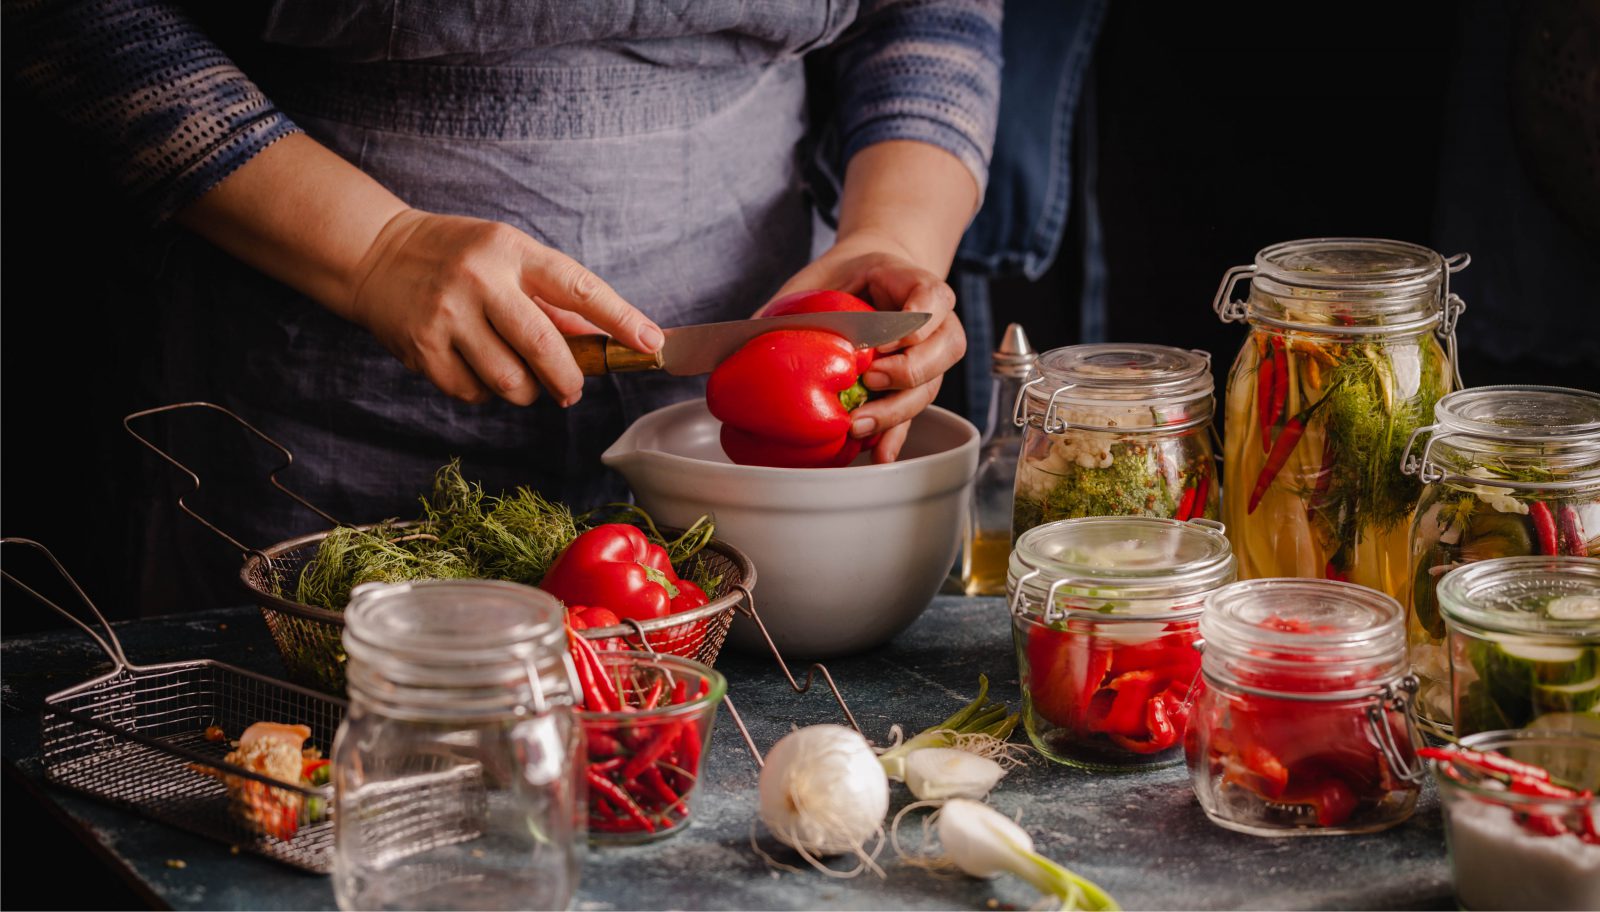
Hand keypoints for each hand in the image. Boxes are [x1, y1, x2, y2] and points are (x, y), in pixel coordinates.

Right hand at [348, 209, 662, 405]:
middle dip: (568, 378)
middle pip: (545, 346)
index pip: (578, 287)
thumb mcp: (505, 255)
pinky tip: (478, 370)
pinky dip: (486, 393)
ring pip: (511, 380)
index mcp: (511, 251)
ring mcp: (448, 315)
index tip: (650, 340)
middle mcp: (480, 280)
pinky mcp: (422, 348)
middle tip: (572, 390)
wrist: (374, 254)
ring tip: (519, 376)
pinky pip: (474, 393)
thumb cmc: (456, 256)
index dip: (619, 317)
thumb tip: (599, 343)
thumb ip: (549, 297)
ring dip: (527, 390)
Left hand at [769, 234, 965, 462]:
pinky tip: (878, 454)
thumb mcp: (821, 278)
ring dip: (898, 410)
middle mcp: (936, 323)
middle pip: (945, 348)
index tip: (881, 339)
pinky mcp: (915, 389)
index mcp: (916, 284)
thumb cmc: (845, 279)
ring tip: (860, 425)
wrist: (869, 281)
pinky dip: (896, 435)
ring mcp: (931, 358)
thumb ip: (794, 303)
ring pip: (932, 386)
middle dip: (908, 370)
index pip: (932, 298)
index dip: (913, 322)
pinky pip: (915, 414)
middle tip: (871, 379)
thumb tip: (745, 337)